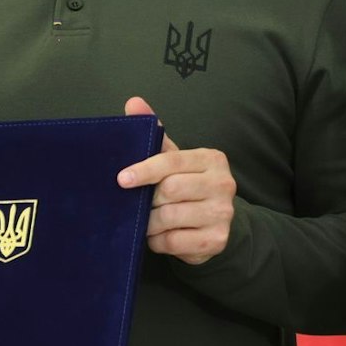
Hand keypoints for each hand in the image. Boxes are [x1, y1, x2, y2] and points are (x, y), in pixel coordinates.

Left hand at [118, 96, 235, 264]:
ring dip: (150, 222)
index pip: (173, 161)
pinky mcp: (216, 239)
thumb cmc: (189, 186)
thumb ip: (156, 134)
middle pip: (170, 190)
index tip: (122, 179)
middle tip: (139, 204)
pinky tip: (160, 235)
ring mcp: (222, 213)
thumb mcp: (175, 160)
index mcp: (212, 159)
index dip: (145, 170)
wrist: (216, 223)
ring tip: (148, 220)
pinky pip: (174, 242)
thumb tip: (133, 103)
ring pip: (169, 218)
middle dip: (148, 200)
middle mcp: (223, 184)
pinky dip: (159, 241)